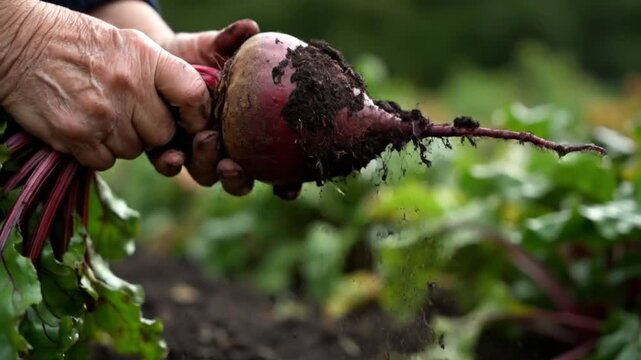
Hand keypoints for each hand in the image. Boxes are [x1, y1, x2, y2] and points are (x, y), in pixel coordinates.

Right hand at [0, 1, 209, 170]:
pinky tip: (86, 127)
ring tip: (102, 114)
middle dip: (151, 131)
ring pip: (133, 150)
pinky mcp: (77, 136)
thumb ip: (161, 73)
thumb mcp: (126, 43)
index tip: (188, 119)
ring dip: (123, 140)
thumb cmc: (76, 43)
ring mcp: (102, 115)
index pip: (193, 94)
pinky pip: (105, 161)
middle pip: (163, 134)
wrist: (18, 44)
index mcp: (145, 59)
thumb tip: (193, 106)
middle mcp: (128, 87)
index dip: (197, 114)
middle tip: (130, 114)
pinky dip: (98, 151)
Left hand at [154, 20, 302, 198]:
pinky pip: (170, 166)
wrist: (155, 56)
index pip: (275, 166)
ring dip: (207, 167)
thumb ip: (232, 41)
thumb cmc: (197, 54)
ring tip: (203, 141)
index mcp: (249, 133)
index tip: (289, 186)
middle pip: (241, 180)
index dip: (287, 183)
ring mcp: (195, 153)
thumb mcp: (214, 46)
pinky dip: (171, 164)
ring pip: (206, 176)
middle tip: (231, 165)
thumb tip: (250, 27)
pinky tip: (171, 155)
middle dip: (239, 180)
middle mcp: (226, 148)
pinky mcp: (164, 151)